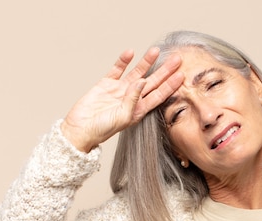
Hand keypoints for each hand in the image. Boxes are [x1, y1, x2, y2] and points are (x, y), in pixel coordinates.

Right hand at [61, 47, 183, 151]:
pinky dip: (123, 61)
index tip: (181, 75)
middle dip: (165, 71)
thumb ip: (133, 99)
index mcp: (139, 110)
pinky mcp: (106, 84)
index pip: (159, 95)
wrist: (80, 129)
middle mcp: (132, 99)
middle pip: (152, 82)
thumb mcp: (123, 117)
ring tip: (156, 50)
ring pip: (137, 73)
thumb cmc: (102, 130)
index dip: (170, 85)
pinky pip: (117, 70)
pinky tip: (130, 53)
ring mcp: (119, 90)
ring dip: (146, 62)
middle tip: (177, 59)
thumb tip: (142, 81)